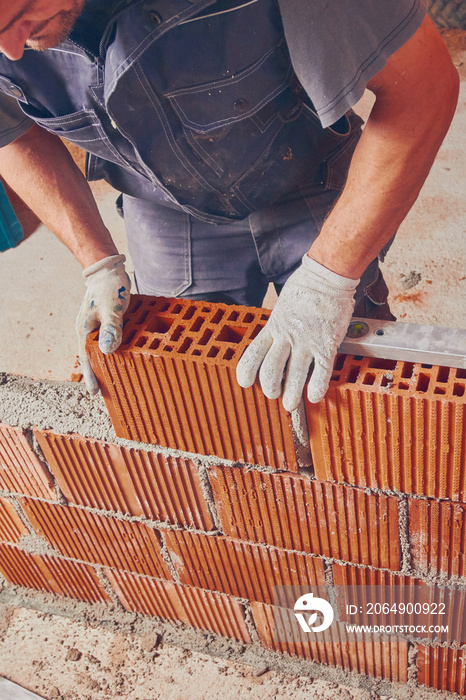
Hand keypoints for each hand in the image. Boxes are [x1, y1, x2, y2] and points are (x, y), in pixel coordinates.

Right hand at [76, 254, 130, 394]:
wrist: (108, 270)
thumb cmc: (109, 287)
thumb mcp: (111, 308)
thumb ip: (111, 328)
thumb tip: (107, 350)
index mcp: (84, 330)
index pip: (85, 358)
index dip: (90, 376)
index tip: (95, 392)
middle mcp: (88, 330)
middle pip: (92, 357)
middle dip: (98, 373)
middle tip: (108, 391)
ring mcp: (96, 327)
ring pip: (100, 349)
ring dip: (107, 363)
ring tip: (115, 378)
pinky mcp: (106, 323)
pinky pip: (109, 340)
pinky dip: (114, 349)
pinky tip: (123, 357)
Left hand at [236, 254, 358, 410]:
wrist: (327, 276)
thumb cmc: (306, 287)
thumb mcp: (282, 306)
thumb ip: (278, 325)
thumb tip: (275, 339)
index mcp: (274, 327)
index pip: (253, 354)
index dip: (246, 372)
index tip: (246, 382)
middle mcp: (287, 337)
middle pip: (270, 371)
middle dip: (270, 388)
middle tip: (274, 394)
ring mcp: (307, 343)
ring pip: (293, 377)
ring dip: (291, 396)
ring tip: (290, 404)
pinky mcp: (327, 345)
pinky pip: (321, 373)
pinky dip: (317, 389)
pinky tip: (315, 396)